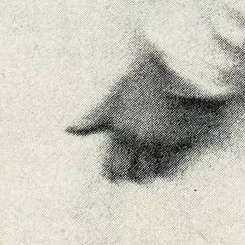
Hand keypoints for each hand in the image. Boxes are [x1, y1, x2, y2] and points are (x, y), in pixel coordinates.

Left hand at [66, 54, 225, 180]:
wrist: (172, 68)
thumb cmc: (139, 81)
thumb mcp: (114, 97)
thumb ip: (93, 117)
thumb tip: (68, 129)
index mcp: (121, 130)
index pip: (112, 166)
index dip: (112, 174)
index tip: (112, 176)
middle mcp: (138, 139)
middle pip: (129, 173)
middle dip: (128, 176)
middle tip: (129, 174)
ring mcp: (159, 140)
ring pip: (149, 172)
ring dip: (146, 174)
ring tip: (145, 172)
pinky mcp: (176, 138)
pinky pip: (167, 165)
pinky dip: (163, 169)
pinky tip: (161, 165)